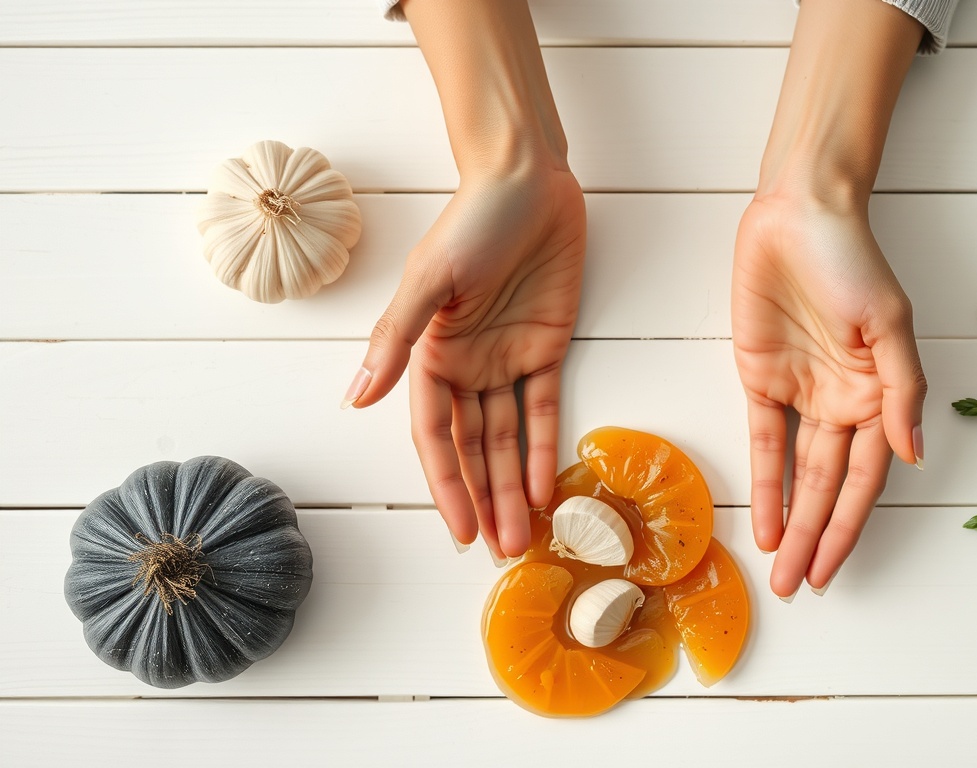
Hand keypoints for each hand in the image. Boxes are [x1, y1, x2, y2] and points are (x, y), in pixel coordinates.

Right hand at [347, 167, 585, 558]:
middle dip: (487, 500)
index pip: (436, 437)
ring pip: (508, 440)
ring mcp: (507, 360)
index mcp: (429, 356)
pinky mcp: (547, 348)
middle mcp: (466, 367)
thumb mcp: (427, 282)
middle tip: (501, 552)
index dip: (448, 485)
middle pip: (475, 449)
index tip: (462, 531)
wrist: (526, 181)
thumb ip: (395, 343)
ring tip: (525, 538)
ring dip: (515, 487)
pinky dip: (545, 449)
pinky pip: (544, 409)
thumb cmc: (471, 222)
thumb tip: (354, 399)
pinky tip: (549, 488)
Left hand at [732, 193, 925, 598]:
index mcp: (879, 395)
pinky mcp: (760, 377)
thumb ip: (901, 391)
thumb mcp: (889, 323)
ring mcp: (800, 394)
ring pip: (796, 474)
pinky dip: (764, 481)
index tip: (831, 568)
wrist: (799, 212)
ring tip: (781, 568)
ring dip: (791, 520)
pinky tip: (764, 519)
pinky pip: (762, 441)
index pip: (865, 479)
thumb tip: (914, 454)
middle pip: (828, 487)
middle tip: (799, 586)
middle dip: (815, 538)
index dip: (848, 526)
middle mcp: (842, 403)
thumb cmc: (852, 258)